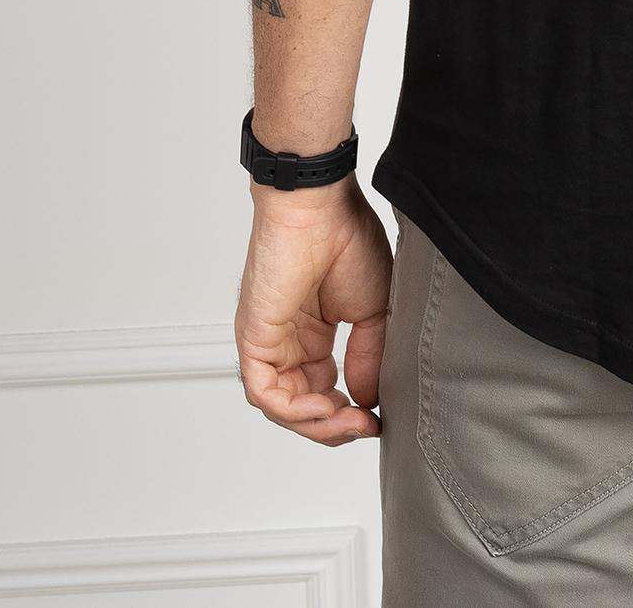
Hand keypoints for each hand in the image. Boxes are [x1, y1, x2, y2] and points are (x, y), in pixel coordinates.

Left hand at [235, 180, 391, 443]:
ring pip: (282, 406)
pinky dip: (295, 410)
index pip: (323, 389)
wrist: (320, 207)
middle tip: (364, 426)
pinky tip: (327, 407)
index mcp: (312, 333)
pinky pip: (265, 393)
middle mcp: (287, 341)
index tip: (377, 418)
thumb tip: (368, 399)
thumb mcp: (372, 309)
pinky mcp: (254, 340)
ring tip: (350, 419)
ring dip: (317, 423)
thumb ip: (369, 356)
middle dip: (334, 425)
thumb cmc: (346, 237)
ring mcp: (268, 342)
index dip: (349, 411)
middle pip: (301, 405)